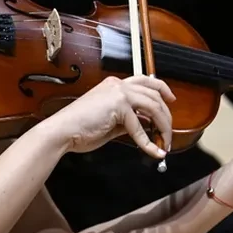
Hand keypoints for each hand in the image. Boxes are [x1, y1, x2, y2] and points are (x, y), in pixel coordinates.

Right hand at [48, 76, 174, 158]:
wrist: (61, 132)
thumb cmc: (79, 128)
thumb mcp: (109, 121)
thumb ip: (127, 120)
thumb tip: (145, 126)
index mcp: (114, 85)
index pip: (145, 81)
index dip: (162, 89)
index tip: (171, 100)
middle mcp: (118, 85)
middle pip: (154, 94)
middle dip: (166, 115)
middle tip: (169, 133)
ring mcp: (118, 93)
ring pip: (153, 107)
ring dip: (163, 127)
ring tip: (165, 143)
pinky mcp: (118, 106)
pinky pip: (140, 127)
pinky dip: (149, 142)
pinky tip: (154, 151)